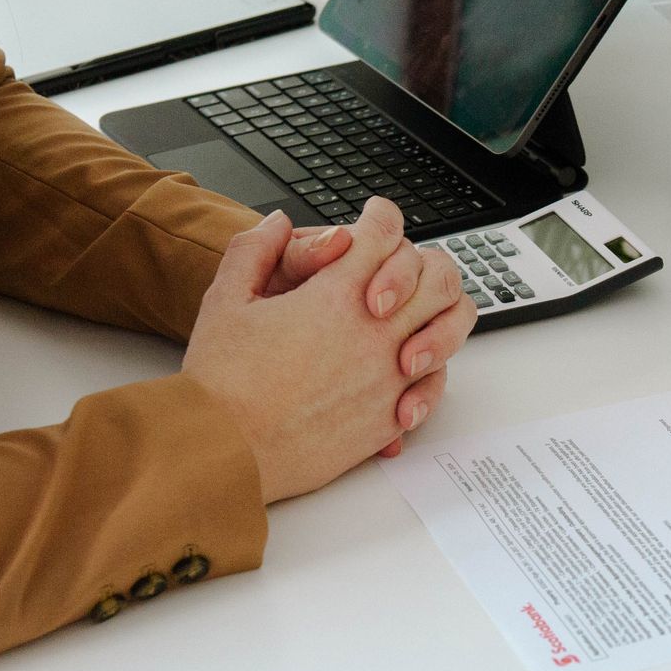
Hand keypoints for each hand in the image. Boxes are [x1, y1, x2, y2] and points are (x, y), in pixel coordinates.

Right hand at [184, 200, 475, 501]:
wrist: (224, 452)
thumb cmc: (221, 381)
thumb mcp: (226, 298)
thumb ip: (256, 250)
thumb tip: (279, 224)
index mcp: (337, 295)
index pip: (385, 232)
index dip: (380, 218)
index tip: (373, 221)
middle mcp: (375, 332)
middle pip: (435, 275)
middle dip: (419, 263)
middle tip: (397, 267)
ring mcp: (389, 377)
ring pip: (448, 330)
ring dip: (435, 315)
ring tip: (410, 317)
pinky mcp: (389, 418)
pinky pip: (434, 385)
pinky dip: (427, 372)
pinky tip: (405, 368)